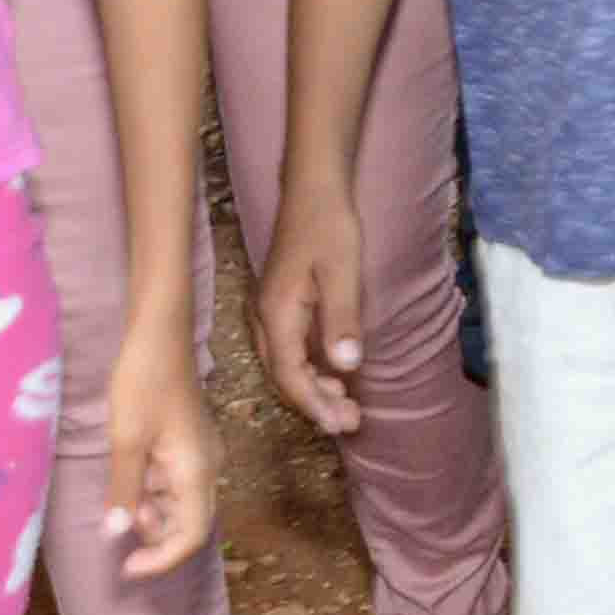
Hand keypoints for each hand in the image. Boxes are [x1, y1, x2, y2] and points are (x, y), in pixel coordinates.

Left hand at [96, 333, 215, 571]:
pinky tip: (128, 471)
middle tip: (118, 519)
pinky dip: (151, 489)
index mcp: (197, 472)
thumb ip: (124, 491)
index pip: (191, 536)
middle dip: (154, 534)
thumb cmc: (142, 382)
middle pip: (189, 523)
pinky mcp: (188, 442)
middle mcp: (207, 468)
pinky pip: (174, 480)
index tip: (127, 568)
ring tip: (120, 489)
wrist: (158, 332)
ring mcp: (200, 454)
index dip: (162, 559)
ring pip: (179, 502)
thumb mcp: (126, 440)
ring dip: (150, 509)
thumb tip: (117, 535)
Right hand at [252, 192, 371, 440]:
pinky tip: (332, 375)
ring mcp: (267, 311)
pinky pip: (286, 350)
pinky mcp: (277, 306)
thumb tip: (345, 366)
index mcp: (276, 313)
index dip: (314, 404)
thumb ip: (342, 319)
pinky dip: (308, 370)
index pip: (289, 374)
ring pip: (283, 365)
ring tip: (346, 406)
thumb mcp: (344, 272)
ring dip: (312, 389)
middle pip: (282, 376)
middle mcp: (264, 317)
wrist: (313, 190)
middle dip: (314, 404)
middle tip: (351, 423)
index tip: (340, 425)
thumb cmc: (330, 226)